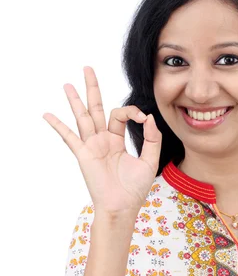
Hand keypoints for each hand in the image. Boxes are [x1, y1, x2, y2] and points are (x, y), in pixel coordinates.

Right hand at [42, 66, 161, 218]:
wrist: (122, 206)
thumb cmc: (135, 189)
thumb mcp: (149, 161)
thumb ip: (152, 139)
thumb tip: (148, 117)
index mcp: (117, 140)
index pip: (121, 115)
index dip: (132, 112)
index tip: (142, 118)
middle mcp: (102, 140)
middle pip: (96, 108)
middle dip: (92, 88)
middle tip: (88, 68)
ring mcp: (92, 146)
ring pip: (82, 117)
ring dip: (75, 100)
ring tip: (67, 84)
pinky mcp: (84, 154)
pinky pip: (69, 137)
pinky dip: (58, 126)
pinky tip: (47, 114)